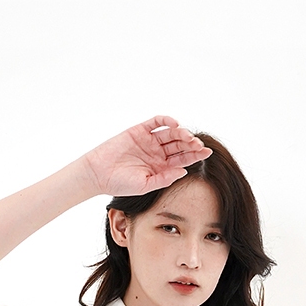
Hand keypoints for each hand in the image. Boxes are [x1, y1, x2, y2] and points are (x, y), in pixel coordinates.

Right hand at [80, 114, 212, 196]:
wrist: (99, 174)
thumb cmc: (120, 184)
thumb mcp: (146, 185)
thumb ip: (165, 178)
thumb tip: (184, 171)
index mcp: (161, 167)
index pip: (183, 159)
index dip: (195, 155)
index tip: (207, 153)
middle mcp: (157, 153)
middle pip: (180, 145)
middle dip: (191, 144)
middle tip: (199, 145)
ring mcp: (149, 141)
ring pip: (171, 133)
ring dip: (181, 133)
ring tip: (188, 137)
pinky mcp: (139, 130)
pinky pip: (156, 122)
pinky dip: (166, 120)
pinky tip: (175, 124)